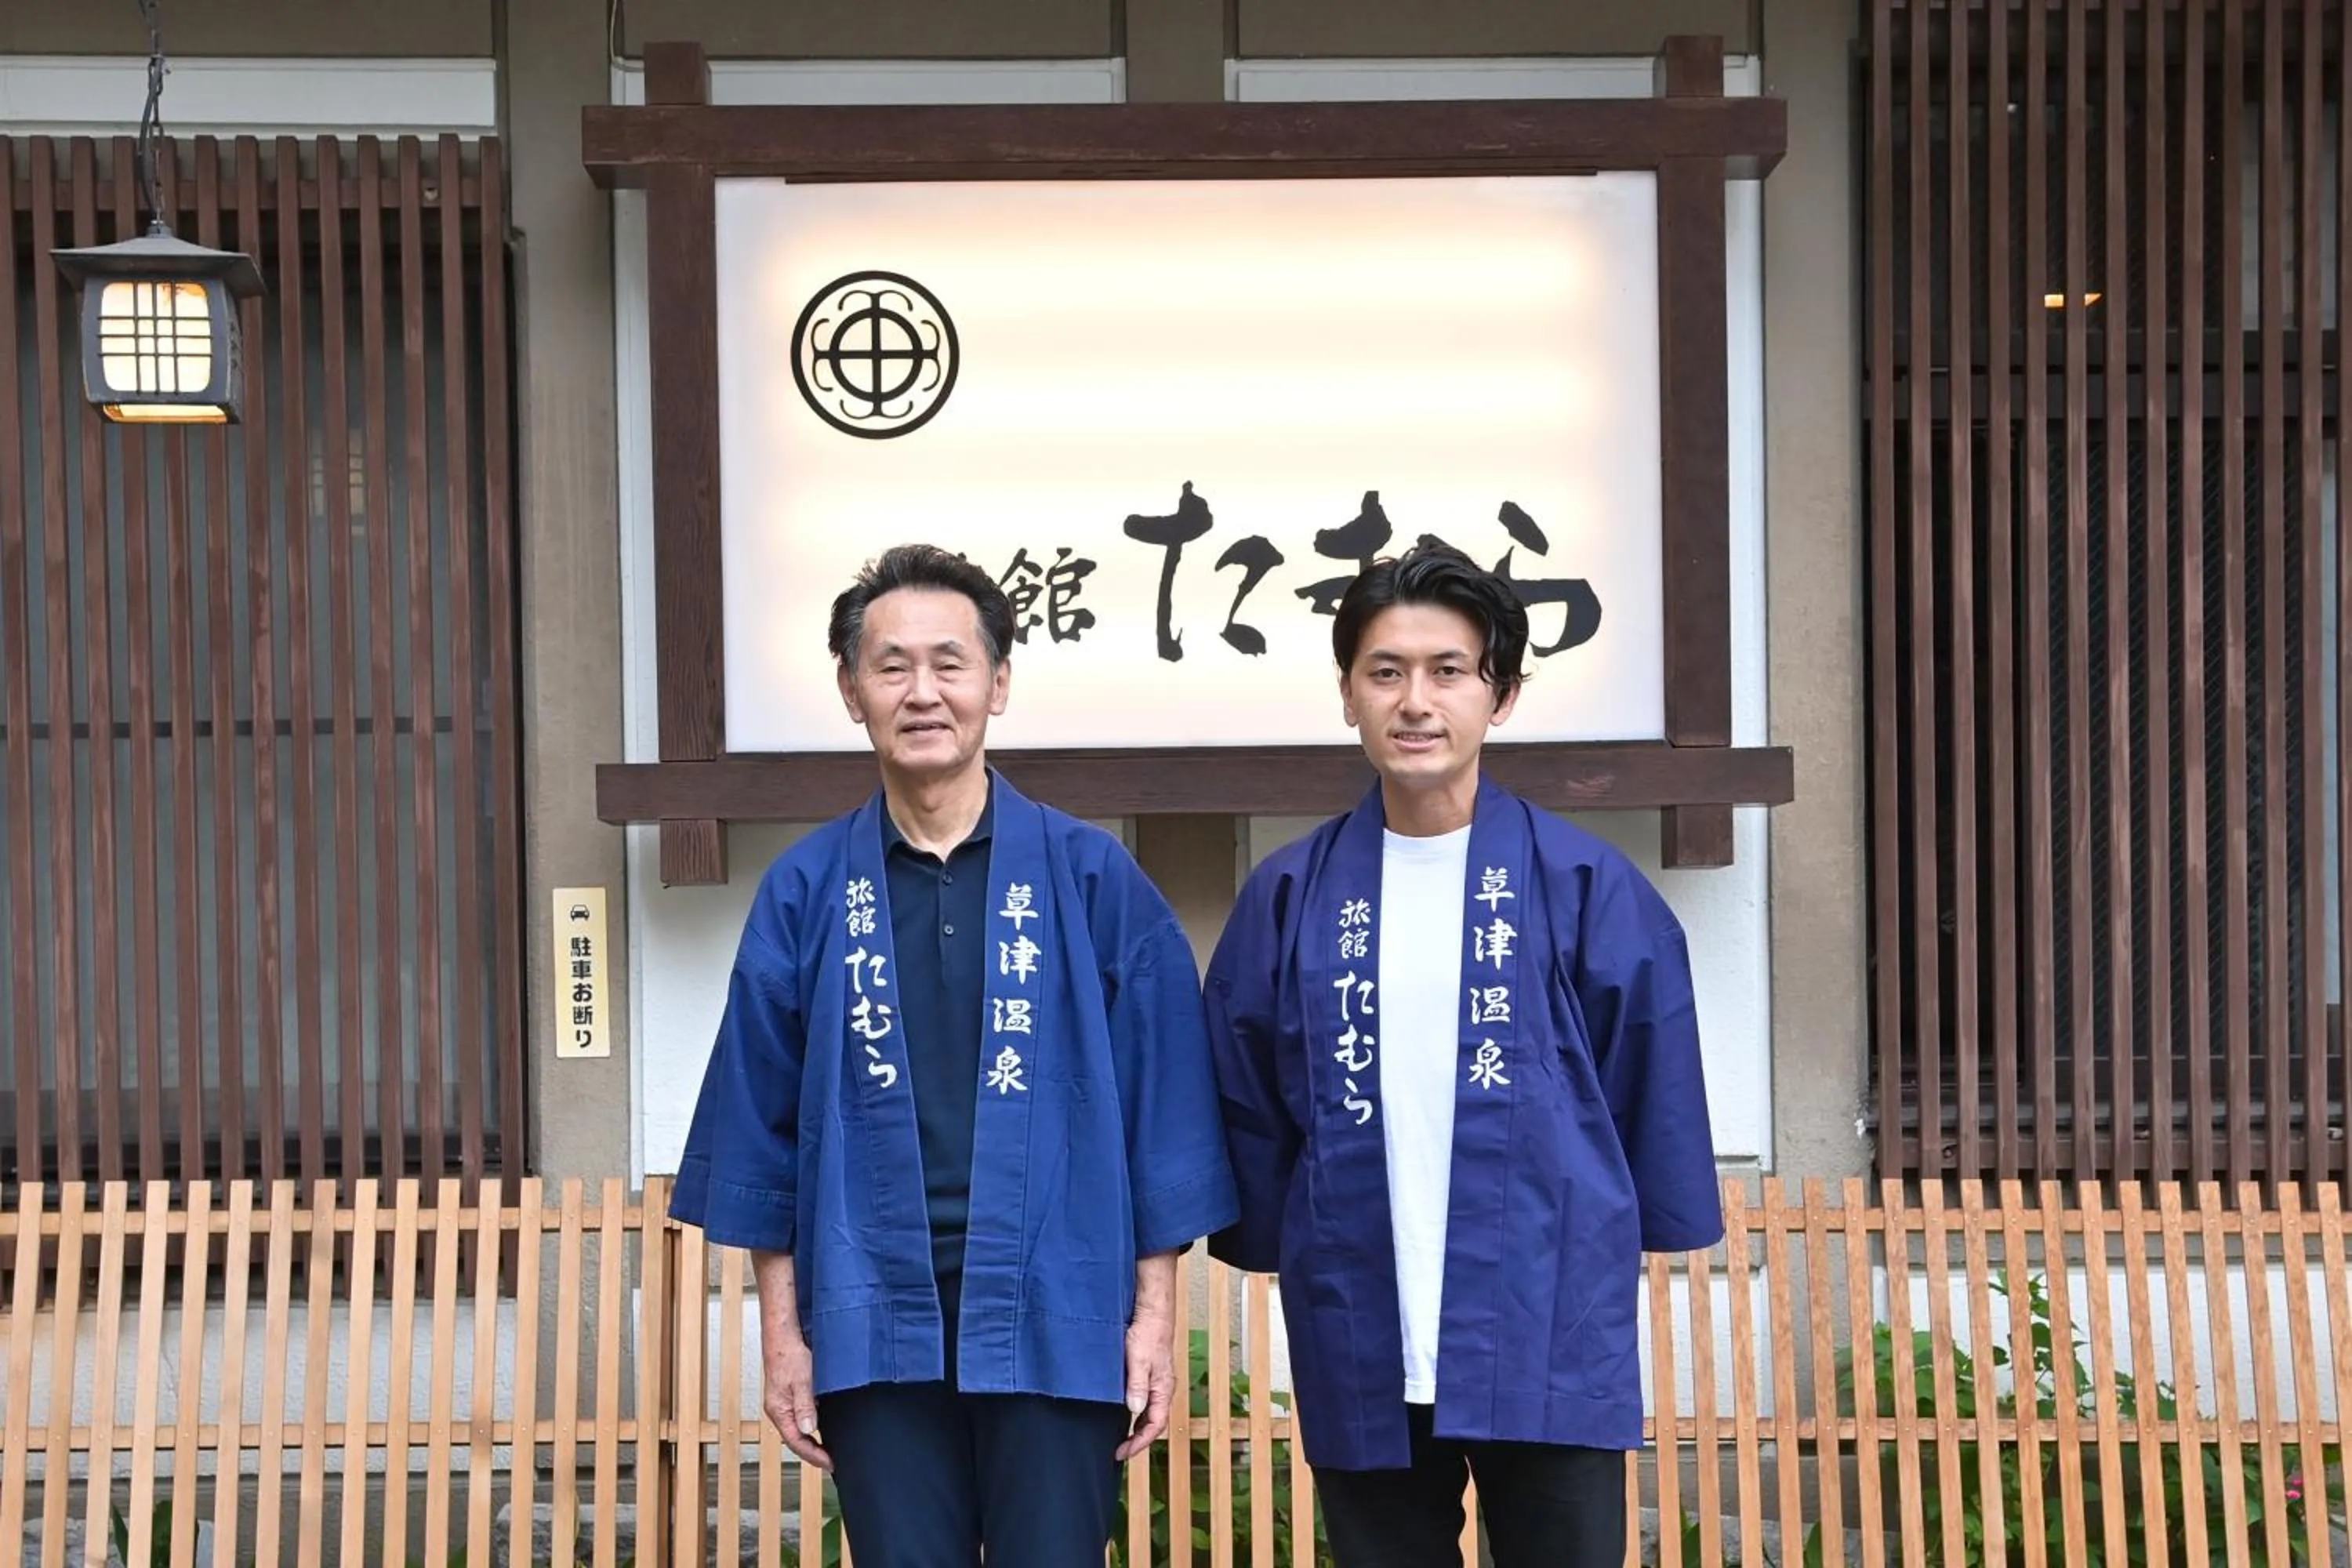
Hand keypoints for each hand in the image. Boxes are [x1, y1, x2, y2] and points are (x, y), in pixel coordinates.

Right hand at [762, 1326, 830, 1472]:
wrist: (782, 1335)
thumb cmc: (788, 1354)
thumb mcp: (802, 1381)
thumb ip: (805, 1406)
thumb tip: (809, 1429)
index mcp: (779, 1411)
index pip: (796, 1443)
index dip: (814, 1456)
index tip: (830, 1463)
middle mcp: (779, 1410)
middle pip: (796, 1440)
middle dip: (813, 1453)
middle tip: (831, 1461)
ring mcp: (783, 1403)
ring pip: (798, 1429)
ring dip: (812, 1441)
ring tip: (829, 1449)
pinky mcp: (789, 1395)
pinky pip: (800, 1417)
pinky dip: (812, 1426)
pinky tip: (823, 1425)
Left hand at [1116, 1309, 1175, 1460]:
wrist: (1152, 1312)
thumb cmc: (1148, 1333)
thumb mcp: (1139, 1360)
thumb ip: (1137, 1385)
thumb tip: (1135, 1409)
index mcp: (1163, 1389)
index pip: (1155, 1426)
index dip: (1139, 1443)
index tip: (1122, 1452)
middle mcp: (1163, 1388)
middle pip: (1154, 1423)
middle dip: (1138, 1440)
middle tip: (1119, 1450)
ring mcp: (1157, 1382)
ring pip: (1150, 1413)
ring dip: (1137, 1428)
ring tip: (1121, 1438)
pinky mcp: (1150, 1374)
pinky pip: (1145, 1401)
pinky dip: (1136, 1413)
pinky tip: (1125, 1412)